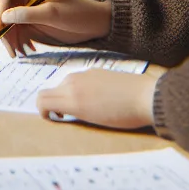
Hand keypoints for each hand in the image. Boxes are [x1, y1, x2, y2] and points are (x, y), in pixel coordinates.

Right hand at [0, 0, 112, 55]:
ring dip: (11, 41)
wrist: (96, 24)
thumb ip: (28, 14)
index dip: (0, 11)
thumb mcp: (52, 13)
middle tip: (10, 49)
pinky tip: (28, 52)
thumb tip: (5, 17)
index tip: (1, 27)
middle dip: (5, 31)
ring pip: (11, 27)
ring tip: (19, 55)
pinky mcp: (34, 27)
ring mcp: (29, 15)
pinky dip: (20, 45)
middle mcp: (25, 1)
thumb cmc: (77, 13)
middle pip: (6, 14)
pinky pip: (20, 36)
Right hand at [35, 69, 161, 129]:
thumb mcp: (93, 120)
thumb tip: (62, 109)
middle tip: (68, 114)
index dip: (42, 110)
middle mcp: (74, 82)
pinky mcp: (96, 70)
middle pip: (50, 90)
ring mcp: (85, 73)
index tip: (54, 117)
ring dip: (66, 95)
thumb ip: (73, 111)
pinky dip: (79, 88)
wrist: (147, 97)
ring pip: (64, 84)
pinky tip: (97, 96)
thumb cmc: (123, 115)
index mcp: (72, 97)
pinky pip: (78, 78)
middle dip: (53, 103)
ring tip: (84, 106)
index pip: (41, 99)